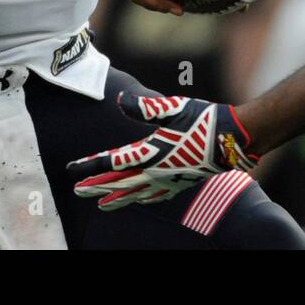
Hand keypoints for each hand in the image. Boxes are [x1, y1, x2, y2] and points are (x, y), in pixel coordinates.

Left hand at [67, 92, 258, 209]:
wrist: (232, 139)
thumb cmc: (202, 120)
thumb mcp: (172, 108)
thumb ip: (144, 107)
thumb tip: (119, 100)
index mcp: (151, 153)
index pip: (113, 161)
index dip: (90, 164)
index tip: (71, 168)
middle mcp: (156, 171)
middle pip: (119, 182)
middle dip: (96, 186)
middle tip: (76, 190)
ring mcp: (169, 180)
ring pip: (135, 193)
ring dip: (115, 198)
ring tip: (100, 205)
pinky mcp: (181, 182)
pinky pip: (157, 196)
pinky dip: (143, 199)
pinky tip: (140, 201)